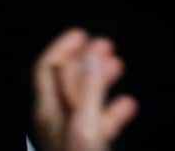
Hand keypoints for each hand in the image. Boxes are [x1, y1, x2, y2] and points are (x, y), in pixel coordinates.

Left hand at [32, 29, 137, 150]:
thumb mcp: (85, 124)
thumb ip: (89, 89)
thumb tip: (92, 55)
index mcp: (48, 110)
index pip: (47, 67)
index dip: (63, 47)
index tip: (81, 34)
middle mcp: (54, 119)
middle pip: (66, 79)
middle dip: (86, 58)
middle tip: (105, 45)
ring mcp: (68, 133)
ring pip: (84, 98)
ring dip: (100, 79)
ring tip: (118, 66)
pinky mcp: (85, 146)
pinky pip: (98, 121)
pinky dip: (112, 109)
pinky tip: (126, 105)